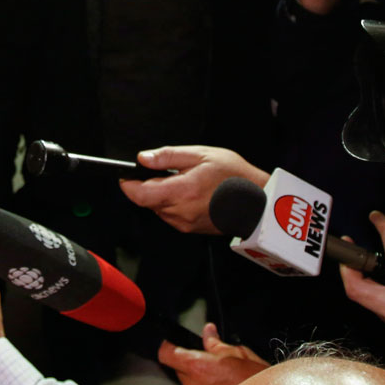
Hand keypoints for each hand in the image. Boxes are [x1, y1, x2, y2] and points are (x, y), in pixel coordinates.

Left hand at [120, 146, 269, 233]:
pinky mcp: (189, 229)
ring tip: (185, 182)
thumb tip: (144, 158)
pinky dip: (173, 203)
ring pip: (158, 208)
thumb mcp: (201, 155)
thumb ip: (168, 157)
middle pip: (147, 201)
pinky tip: (190, 193)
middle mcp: (180, 212)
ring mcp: (184, 223)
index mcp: (181, 191)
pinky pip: (170, 215)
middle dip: (150, 186)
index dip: (128, 184)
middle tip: (169, 172)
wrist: (258, 202)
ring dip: (162, 195)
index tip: (126, 175)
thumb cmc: (235, 176)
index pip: (139, 194)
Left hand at [159, 323, 269, 384]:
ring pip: (188, 382)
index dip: (168, 346)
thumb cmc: (253, 381)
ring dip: (198, 375)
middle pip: (178, 368)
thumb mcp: (237, 352)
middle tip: (208, 357)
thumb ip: (215, 342)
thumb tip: (208, 332)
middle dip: (189, 361)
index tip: (173, 342)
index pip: (166, 353)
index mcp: (196, 366)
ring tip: (221, 373)